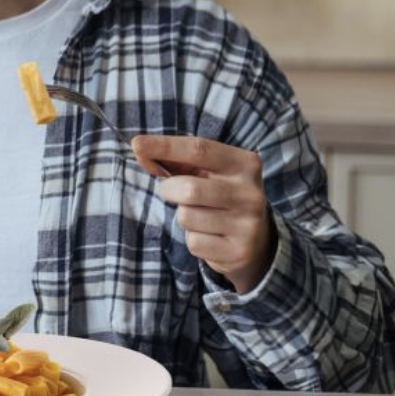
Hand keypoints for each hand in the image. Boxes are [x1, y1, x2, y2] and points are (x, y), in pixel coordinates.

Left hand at [133, 134, 276, 294]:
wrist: (257, 240)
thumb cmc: (220, 196)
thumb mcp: (206, 173)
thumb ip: (175, 161)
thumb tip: (141, 152)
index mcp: (244, 164)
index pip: (199, 149)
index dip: (164, 146)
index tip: (136, 144)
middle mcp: (250, 193)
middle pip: (188, 188)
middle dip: (169, 190)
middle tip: (172, 192)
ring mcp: (247, 224)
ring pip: (186, 217)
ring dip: (183, 217)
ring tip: (201, 216)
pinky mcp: (239, 251)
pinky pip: (193, 242)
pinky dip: (192, 238)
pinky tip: (209, 235)